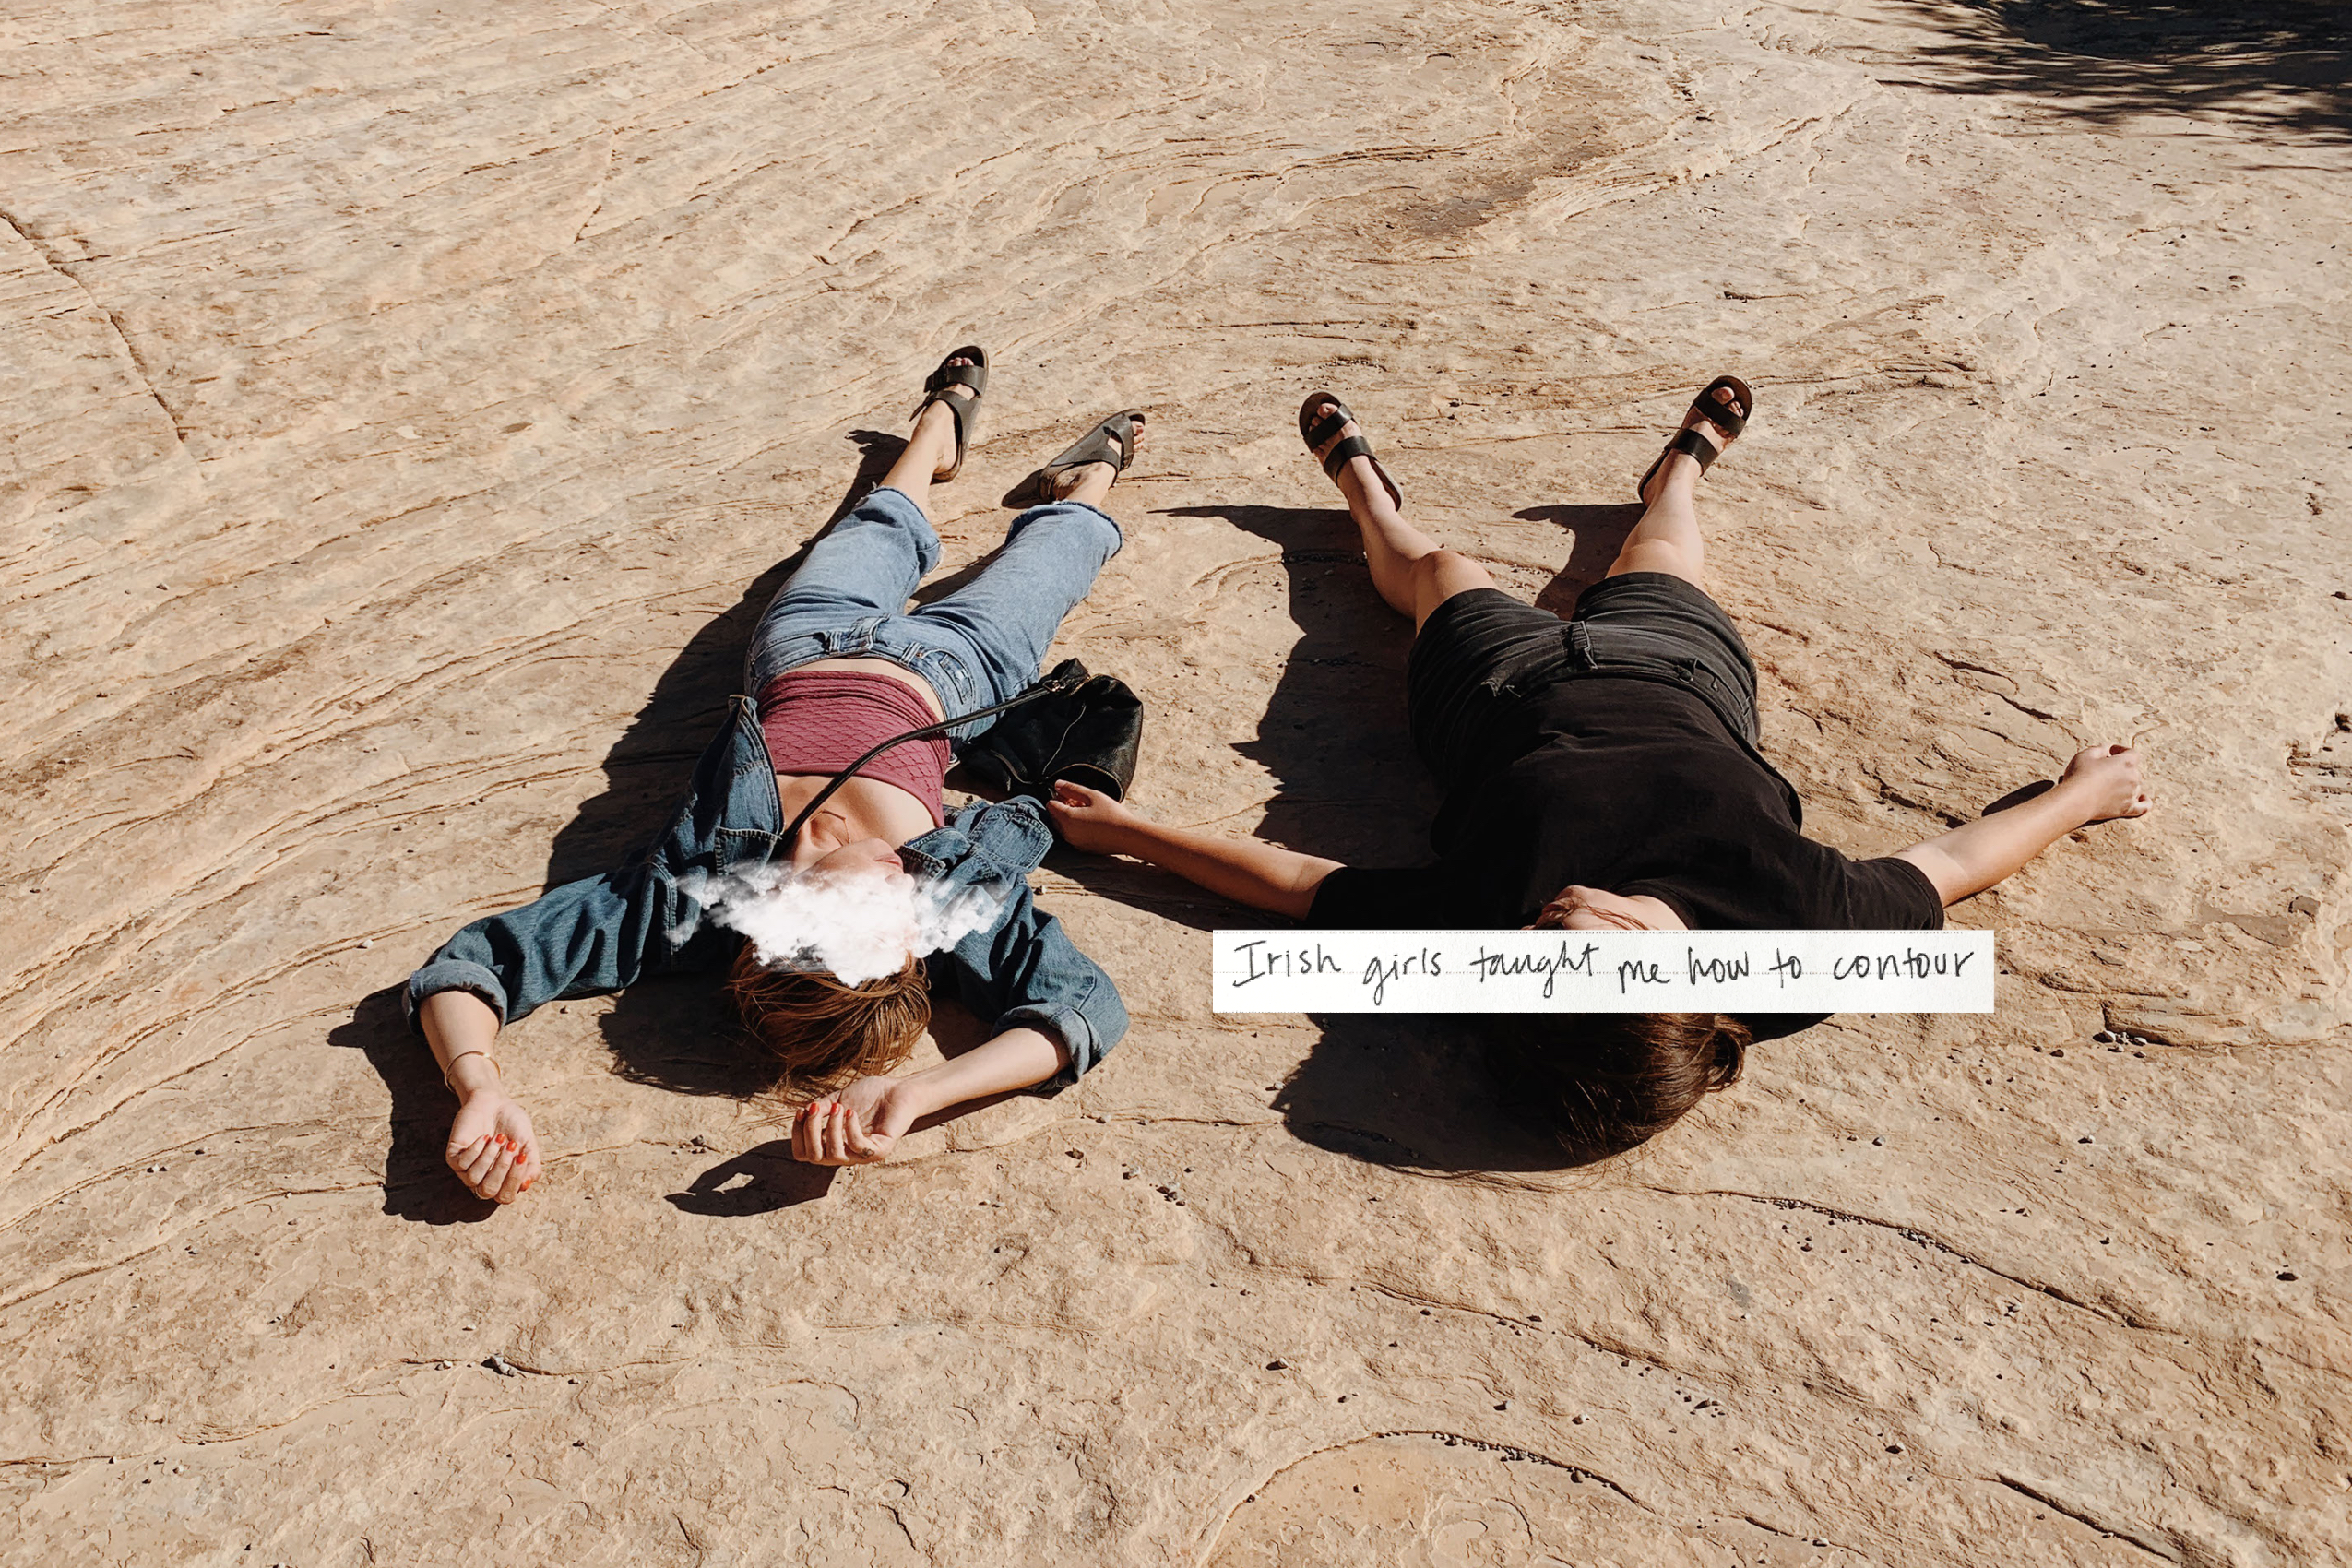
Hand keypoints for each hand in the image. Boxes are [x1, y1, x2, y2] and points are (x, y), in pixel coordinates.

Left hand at [446, 1091, 540, 1202]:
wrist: (495, 1102)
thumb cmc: (513, 1124)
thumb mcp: (528, 1144)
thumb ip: (532, 1166)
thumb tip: (526, 1185)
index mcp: (502, 1181)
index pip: (505, 1196)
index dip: (514, 1180)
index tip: (523, 1156)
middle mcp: (482, 1179)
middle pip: (488, 1191)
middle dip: (501, 1168)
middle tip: (511, 1146)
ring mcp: (466, 1170)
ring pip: (473, 1179)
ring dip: (489, 1157)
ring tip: (498, 1138)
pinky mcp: (453, 1157)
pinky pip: (462, 1164)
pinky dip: (476, 1150)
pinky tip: (484, 1137)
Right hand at [790, 1075, 924, 1165]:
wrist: (898, 1090)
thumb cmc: (869, 1095)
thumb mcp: (837, 1099)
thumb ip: (820, 1109)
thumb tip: (802, 1114)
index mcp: (833, 1143)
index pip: (803, 1153)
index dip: (796, 1134)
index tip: (801, 1111)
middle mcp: (845, 1153)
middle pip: (813, 1157)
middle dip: (810, 1131)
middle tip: (816, 1109)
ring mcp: (862, 1155)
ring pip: (833, 1155)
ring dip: (832, 1128)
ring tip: (840, 1108)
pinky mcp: (879, 1151)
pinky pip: (857, 1147)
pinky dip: (850, 1127)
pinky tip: (852, 1112)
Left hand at [1046, 780, 1140, 852]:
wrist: (1129, 836)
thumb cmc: (1112, 814)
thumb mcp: (1092, 795)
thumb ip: (1072, 789)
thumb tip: (1057, 784)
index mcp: (1067, 818)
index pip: (1051, 805)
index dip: (1059, 796)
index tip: (1073, 794)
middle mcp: (1067, 833)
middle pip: (1055, 817)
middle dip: (1063, 807)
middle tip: (1081, 801)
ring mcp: (1074, 843)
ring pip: (1063, 827)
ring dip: (1070, 817)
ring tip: (1088, 810)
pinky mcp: (1083, 849)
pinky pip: (1073, 836)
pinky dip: (1077, 828)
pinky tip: (1092, 822)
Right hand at [2057, 744, 2151, 822]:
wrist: (2076, 800)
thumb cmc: (2080, 775)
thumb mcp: (2086, 754)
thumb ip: (2100, 749)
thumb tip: (2106, 749)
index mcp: (2126, 762)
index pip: (2132, 753)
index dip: (2121, 750)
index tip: (2110, 752)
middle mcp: (2134, 778)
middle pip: (2133, 770)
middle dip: (2121, 768)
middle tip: (2104, 770)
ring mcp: (2132, 794)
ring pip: (2136, 786)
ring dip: (2126, 783)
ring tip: (2110, 784)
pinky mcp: (2127, 809)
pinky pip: (2143, 807)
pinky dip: (2145, 802)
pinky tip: (2144, 799)